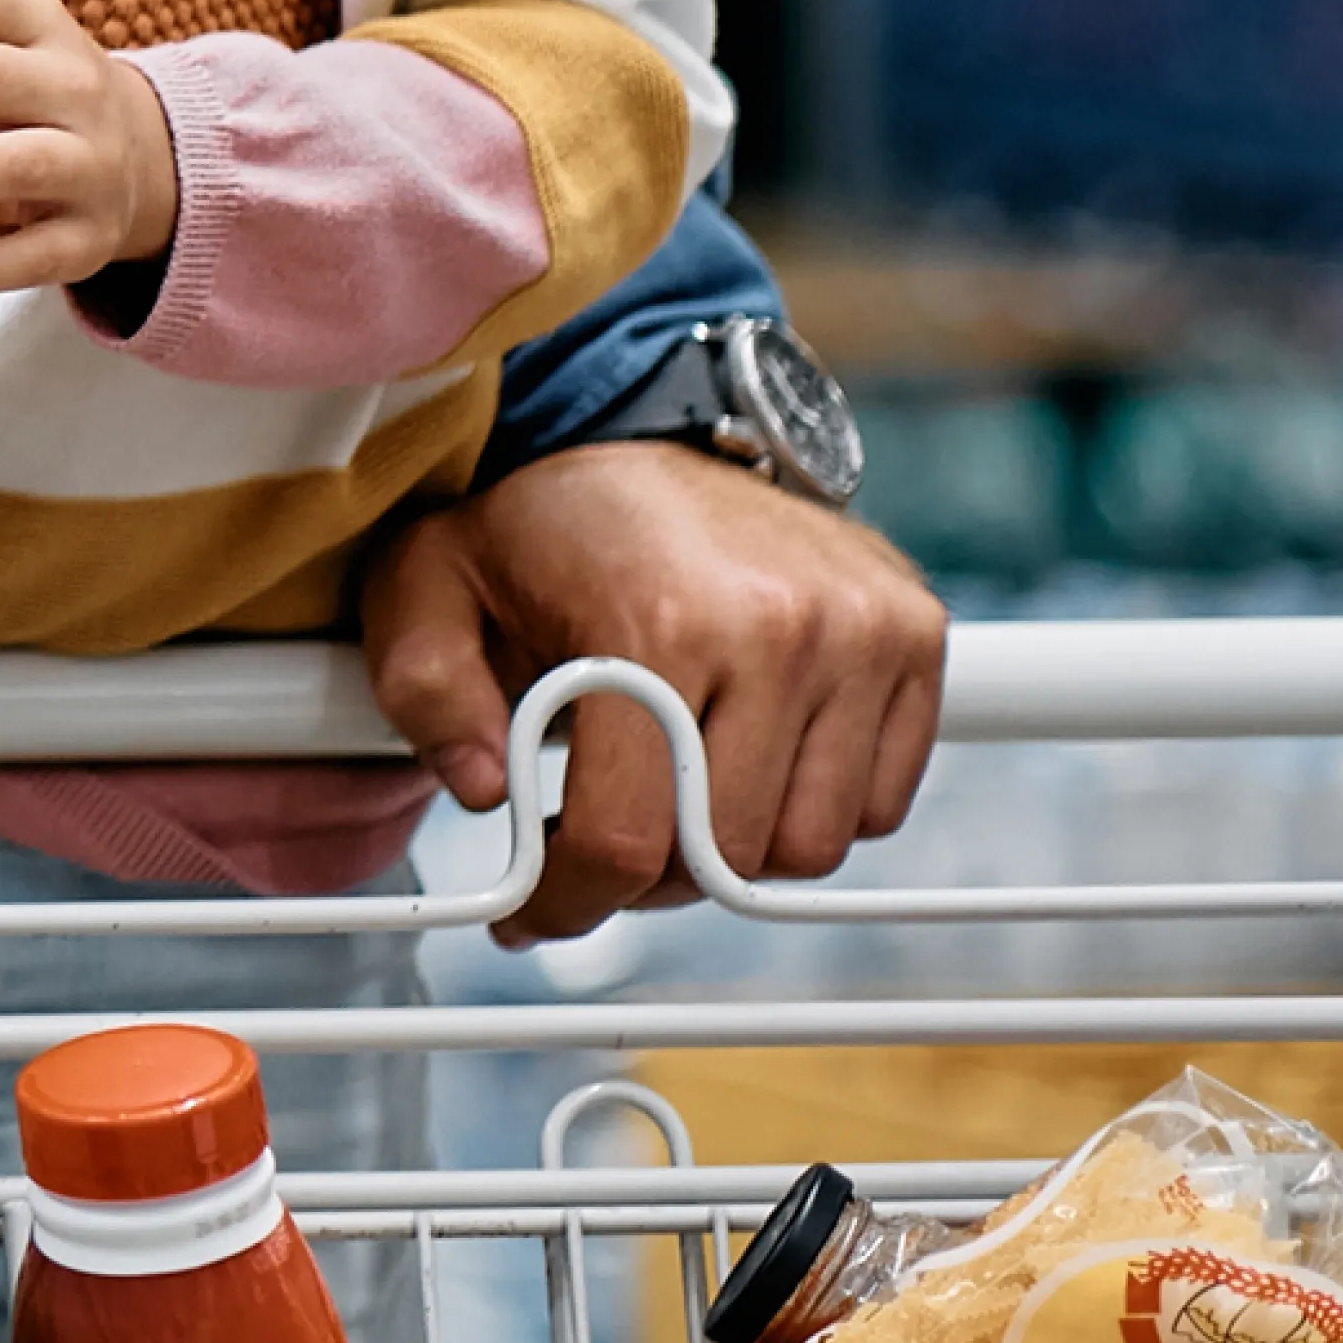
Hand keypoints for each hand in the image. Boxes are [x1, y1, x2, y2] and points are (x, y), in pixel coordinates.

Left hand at [361, 440, 946, 943]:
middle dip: (649, 874)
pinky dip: (810, 808)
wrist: (644, 432)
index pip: (632, 836)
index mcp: (659, 620)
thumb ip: (426, 692)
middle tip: (601, 840)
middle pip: (728, 857)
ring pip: (812, 846)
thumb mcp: (426, 585)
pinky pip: (877, 803)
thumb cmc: (538, 525)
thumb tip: (485, 792)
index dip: (572, 898)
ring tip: (671, 795)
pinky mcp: (916, 634)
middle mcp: (782, 625)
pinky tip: (744, 759)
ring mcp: (864, 630)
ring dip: (735, 848)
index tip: (537, 910)